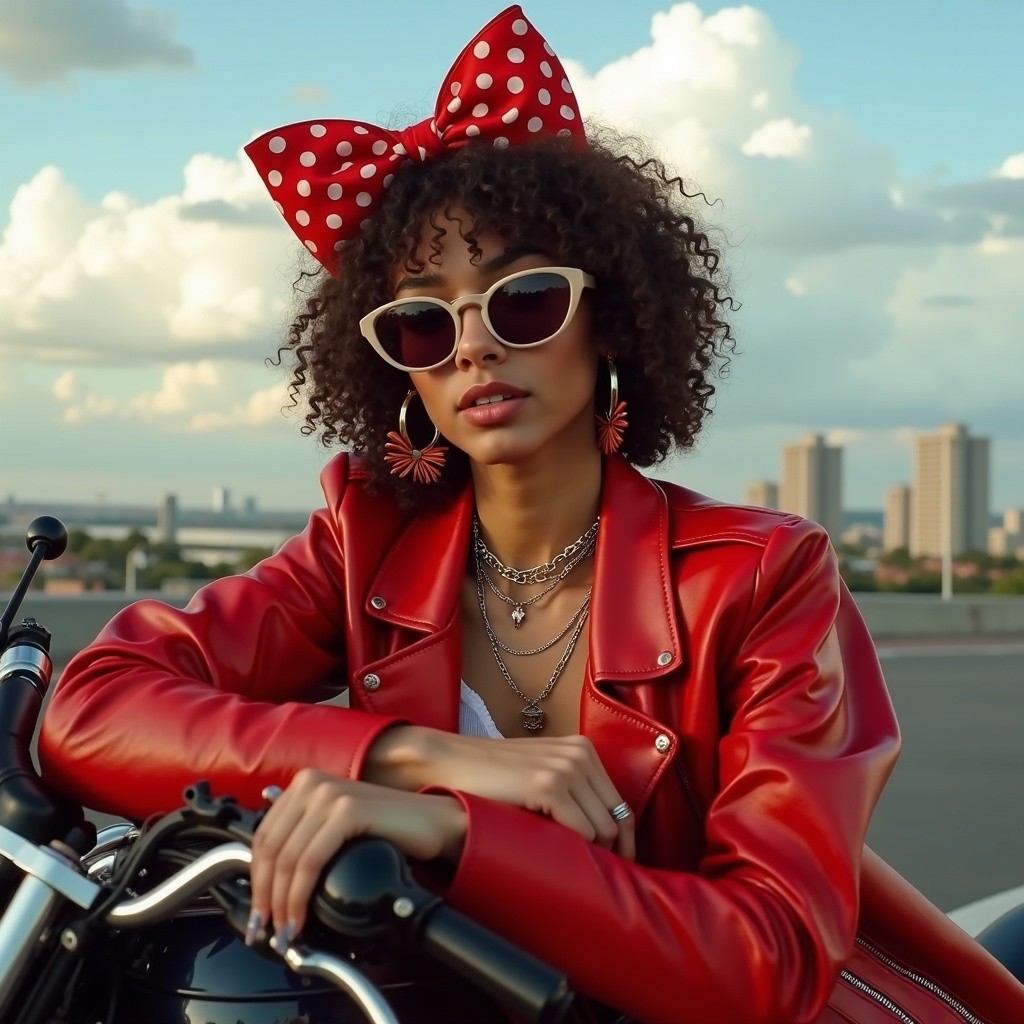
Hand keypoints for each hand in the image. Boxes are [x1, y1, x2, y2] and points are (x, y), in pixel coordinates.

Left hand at [247, 769, 465, 942]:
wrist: (433, 821)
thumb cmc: (388, 829)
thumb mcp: (335, 826)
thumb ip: (304, 837)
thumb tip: (270, 882)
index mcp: (305, 783)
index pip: (262, 836)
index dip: (255, 879)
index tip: (258, 913)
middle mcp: (313, 783)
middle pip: (270, 848)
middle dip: (264, 896)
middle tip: (266, 929)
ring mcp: (330, 793)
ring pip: (287, 858)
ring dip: (282, 902)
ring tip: (287, 930)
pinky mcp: (348, 810)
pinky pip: (310, 861)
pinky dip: (300, 895)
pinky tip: (302, 915)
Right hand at [367, 729, 634, 859]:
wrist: (450, 763)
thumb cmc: (491, 778)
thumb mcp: (540, 774)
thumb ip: (571, 792)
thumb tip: (602, 837)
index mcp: (582, 750)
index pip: (620, 806)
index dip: (623, 843)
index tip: (615, 868)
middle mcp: (580, 754)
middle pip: (617, 820)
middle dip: (611, 855)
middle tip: (596, 881)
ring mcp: (566, 768)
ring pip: (603, 830)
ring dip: (590, 855)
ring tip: (571, 871)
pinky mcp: (549, 785)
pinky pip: (582, 831)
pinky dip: (573, 850)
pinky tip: (556, 858)